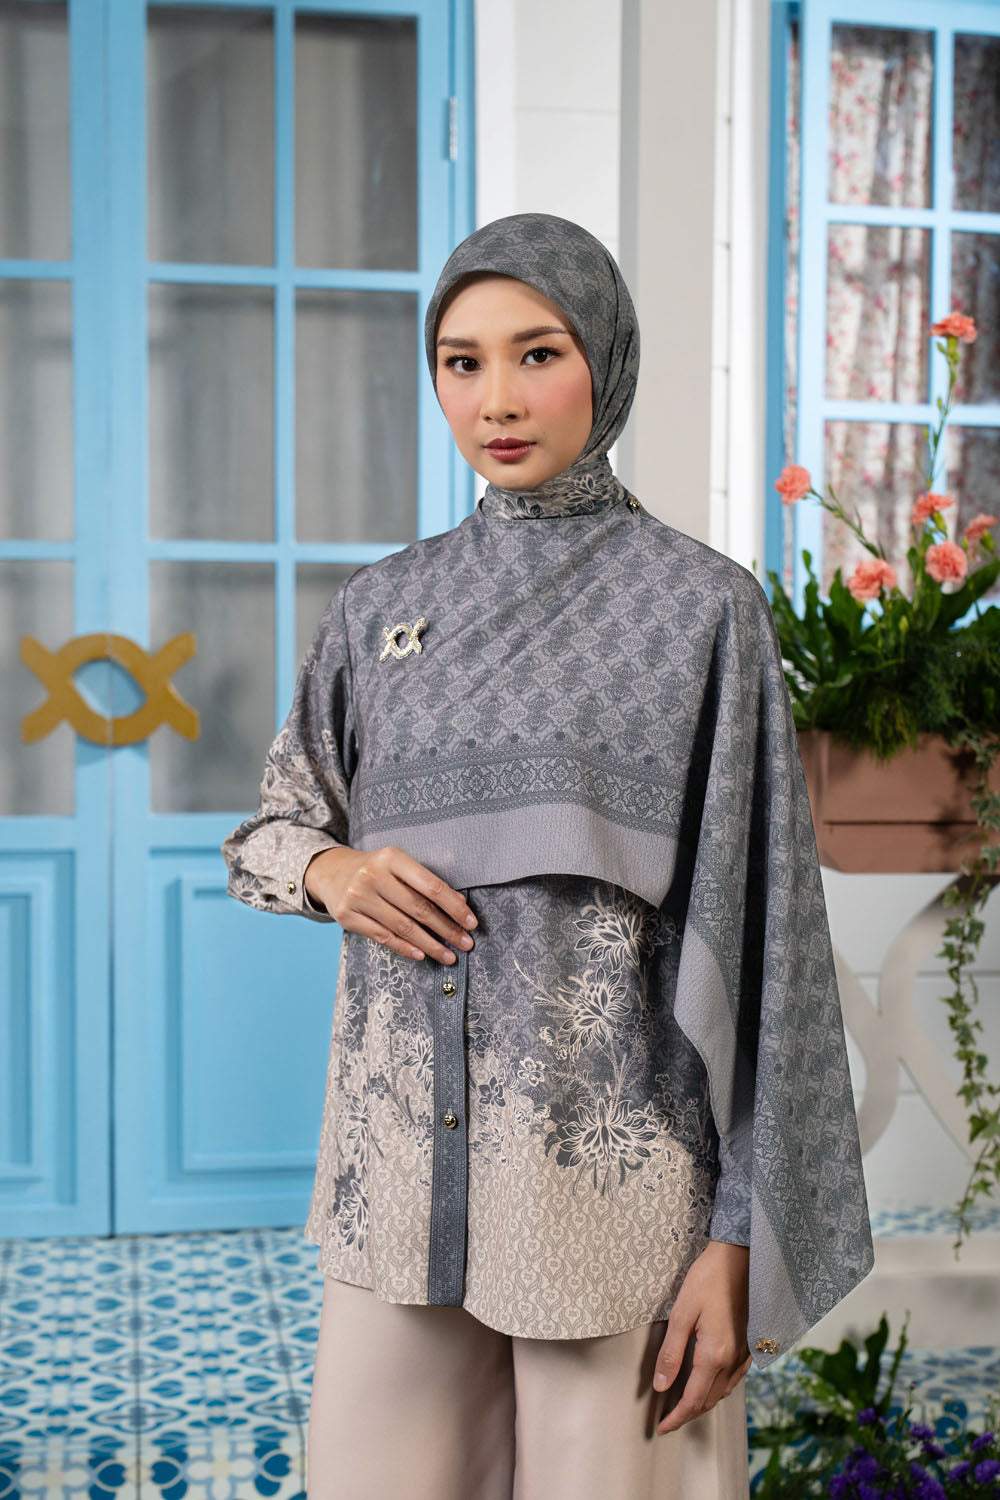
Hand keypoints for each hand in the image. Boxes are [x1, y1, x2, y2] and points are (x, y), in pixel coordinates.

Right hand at [303, 845, 476, 964]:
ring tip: (449, 955)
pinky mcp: (348, 917)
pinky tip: (422, 955)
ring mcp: (358, 896)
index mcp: (392, 857)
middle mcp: (373, 875)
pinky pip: (383, 937)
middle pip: (418, 908)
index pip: (430, 885)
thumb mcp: (398, 866)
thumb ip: (424, 883)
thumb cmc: (376, 871)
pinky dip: (405, 948)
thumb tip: (459, 907)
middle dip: (447, 929)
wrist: (331, 872)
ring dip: (430, 945)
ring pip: (402, 926)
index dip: (454, 906)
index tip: (471, 923)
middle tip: (466, 944)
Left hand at [652, 1240, 750, 1433]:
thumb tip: (661, 1385)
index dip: (677, 1417)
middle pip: (709, 1400)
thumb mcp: (682, 1313)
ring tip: (684, 1406)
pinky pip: (734, 1378)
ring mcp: (745, 1353)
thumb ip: (671, 1352)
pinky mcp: (750, 1344)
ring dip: (703, 1404)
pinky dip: (719, 1389)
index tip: (662, 1427)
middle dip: (688, 1414)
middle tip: (669, 1420)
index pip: (693, 1399)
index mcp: (714, 1355)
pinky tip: (710, 1384)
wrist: (740, 1258)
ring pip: (723, 1392)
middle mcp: (733, 1360)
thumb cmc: (708, 1279)